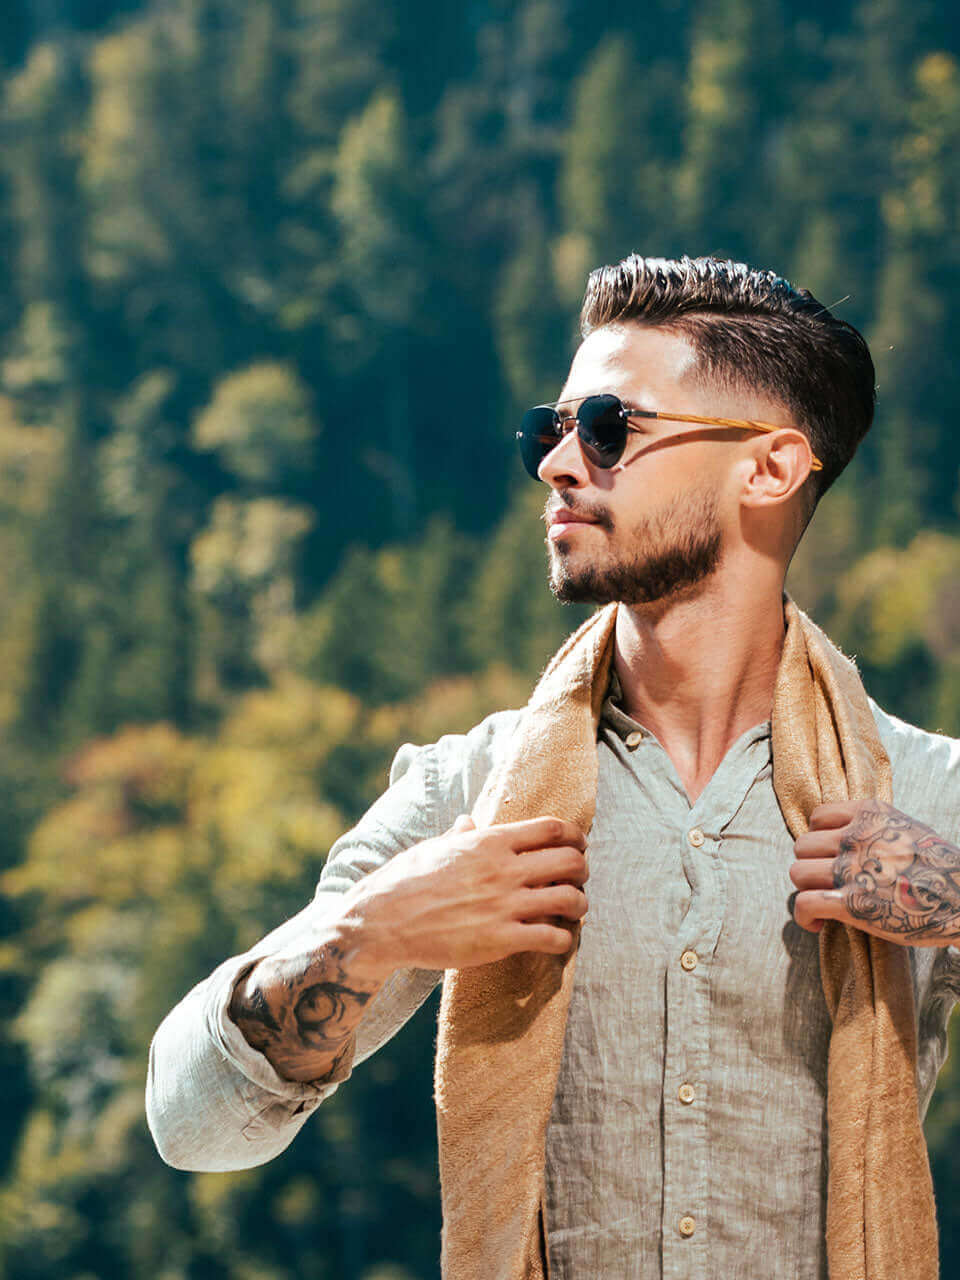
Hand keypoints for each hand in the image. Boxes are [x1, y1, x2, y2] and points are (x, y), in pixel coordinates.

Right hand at [343, 814, 588, 974]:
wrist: (382, 922)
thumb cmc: (404, 881)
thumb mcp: (433, 848)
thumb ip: (460, 835)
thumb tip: (467, 821)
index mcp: (490, 842)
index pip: (553, 828)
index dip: (576, 836)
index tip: (580, 846)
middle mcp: (504, 870)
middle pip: (571, 861)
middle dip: (582, 871)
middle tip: (578, 880)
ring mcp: (505, 905)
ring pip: (571, 900)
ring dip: (580, 906)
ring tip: (574, 911)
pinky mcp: (501, 939)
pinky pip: (554, 937)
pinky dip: (564, 939)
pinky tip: (557, 941)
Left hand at [790, 798, 959, 945]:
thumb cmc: (943, 869)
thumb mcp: (910, 829)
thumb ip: (877, 827)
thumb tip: (854, 837)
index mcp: (869, 815)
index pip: (818, 816)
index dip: (819, 837)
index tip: (829, 854)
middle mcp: (855, 837)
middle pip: (802, 846)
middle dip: (810, 864)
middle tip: (826, 882)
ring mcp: (851, 869)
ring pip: (797, 873)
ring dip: (806, 890)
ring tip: (822, 902)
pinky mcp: (851, 903)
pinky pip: (804, 903)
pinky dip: (803, 916)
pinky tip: (816, 924)